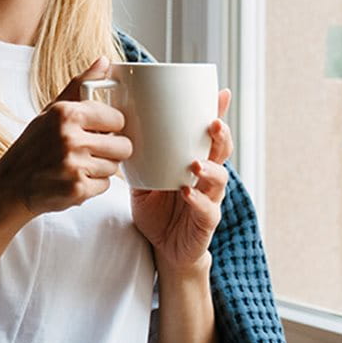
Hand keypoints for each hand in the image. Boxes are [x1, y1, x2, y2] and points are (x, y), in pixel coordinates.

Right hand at [0, 57, 133, 216]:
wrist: (9, 186)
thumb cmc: (33, 146)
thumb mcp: (52, 112)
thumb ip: (80, 86)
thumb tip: (105, 62)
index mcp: (67, 114)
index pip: (118, 119)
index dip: (111, 127)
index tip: (98, 131)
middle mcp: (70, 138)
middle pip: (123, 146)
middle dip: (111, 150)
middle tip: (90, 151)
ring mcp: (74, 166)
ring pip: (115, 167)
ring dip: (100, 169)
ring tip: (78, 166)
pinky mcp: (77, 190)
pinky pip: (105, 186)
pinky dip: (92, 186)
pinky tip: (73, 180)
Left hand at [131, 89, 233, 274]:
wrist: (163, 248)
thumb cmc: (156, 210)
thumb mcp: (144, 178)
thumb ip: (140, 157)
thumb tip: (119, 126)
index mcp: (195, 162)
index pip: (209, 135)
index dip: (218, 114)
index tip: (221, 94)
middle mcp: (207, 179)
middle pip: (222, 152)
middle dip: (221, 137)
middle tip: (213, 124)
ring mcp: (209, 200)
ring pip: (220, 179)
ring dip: (210, 169)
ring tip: (196, 163)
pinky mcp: (205, 222)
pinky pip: (207, 210)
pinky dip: (198, 200)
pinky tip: (187, 192)